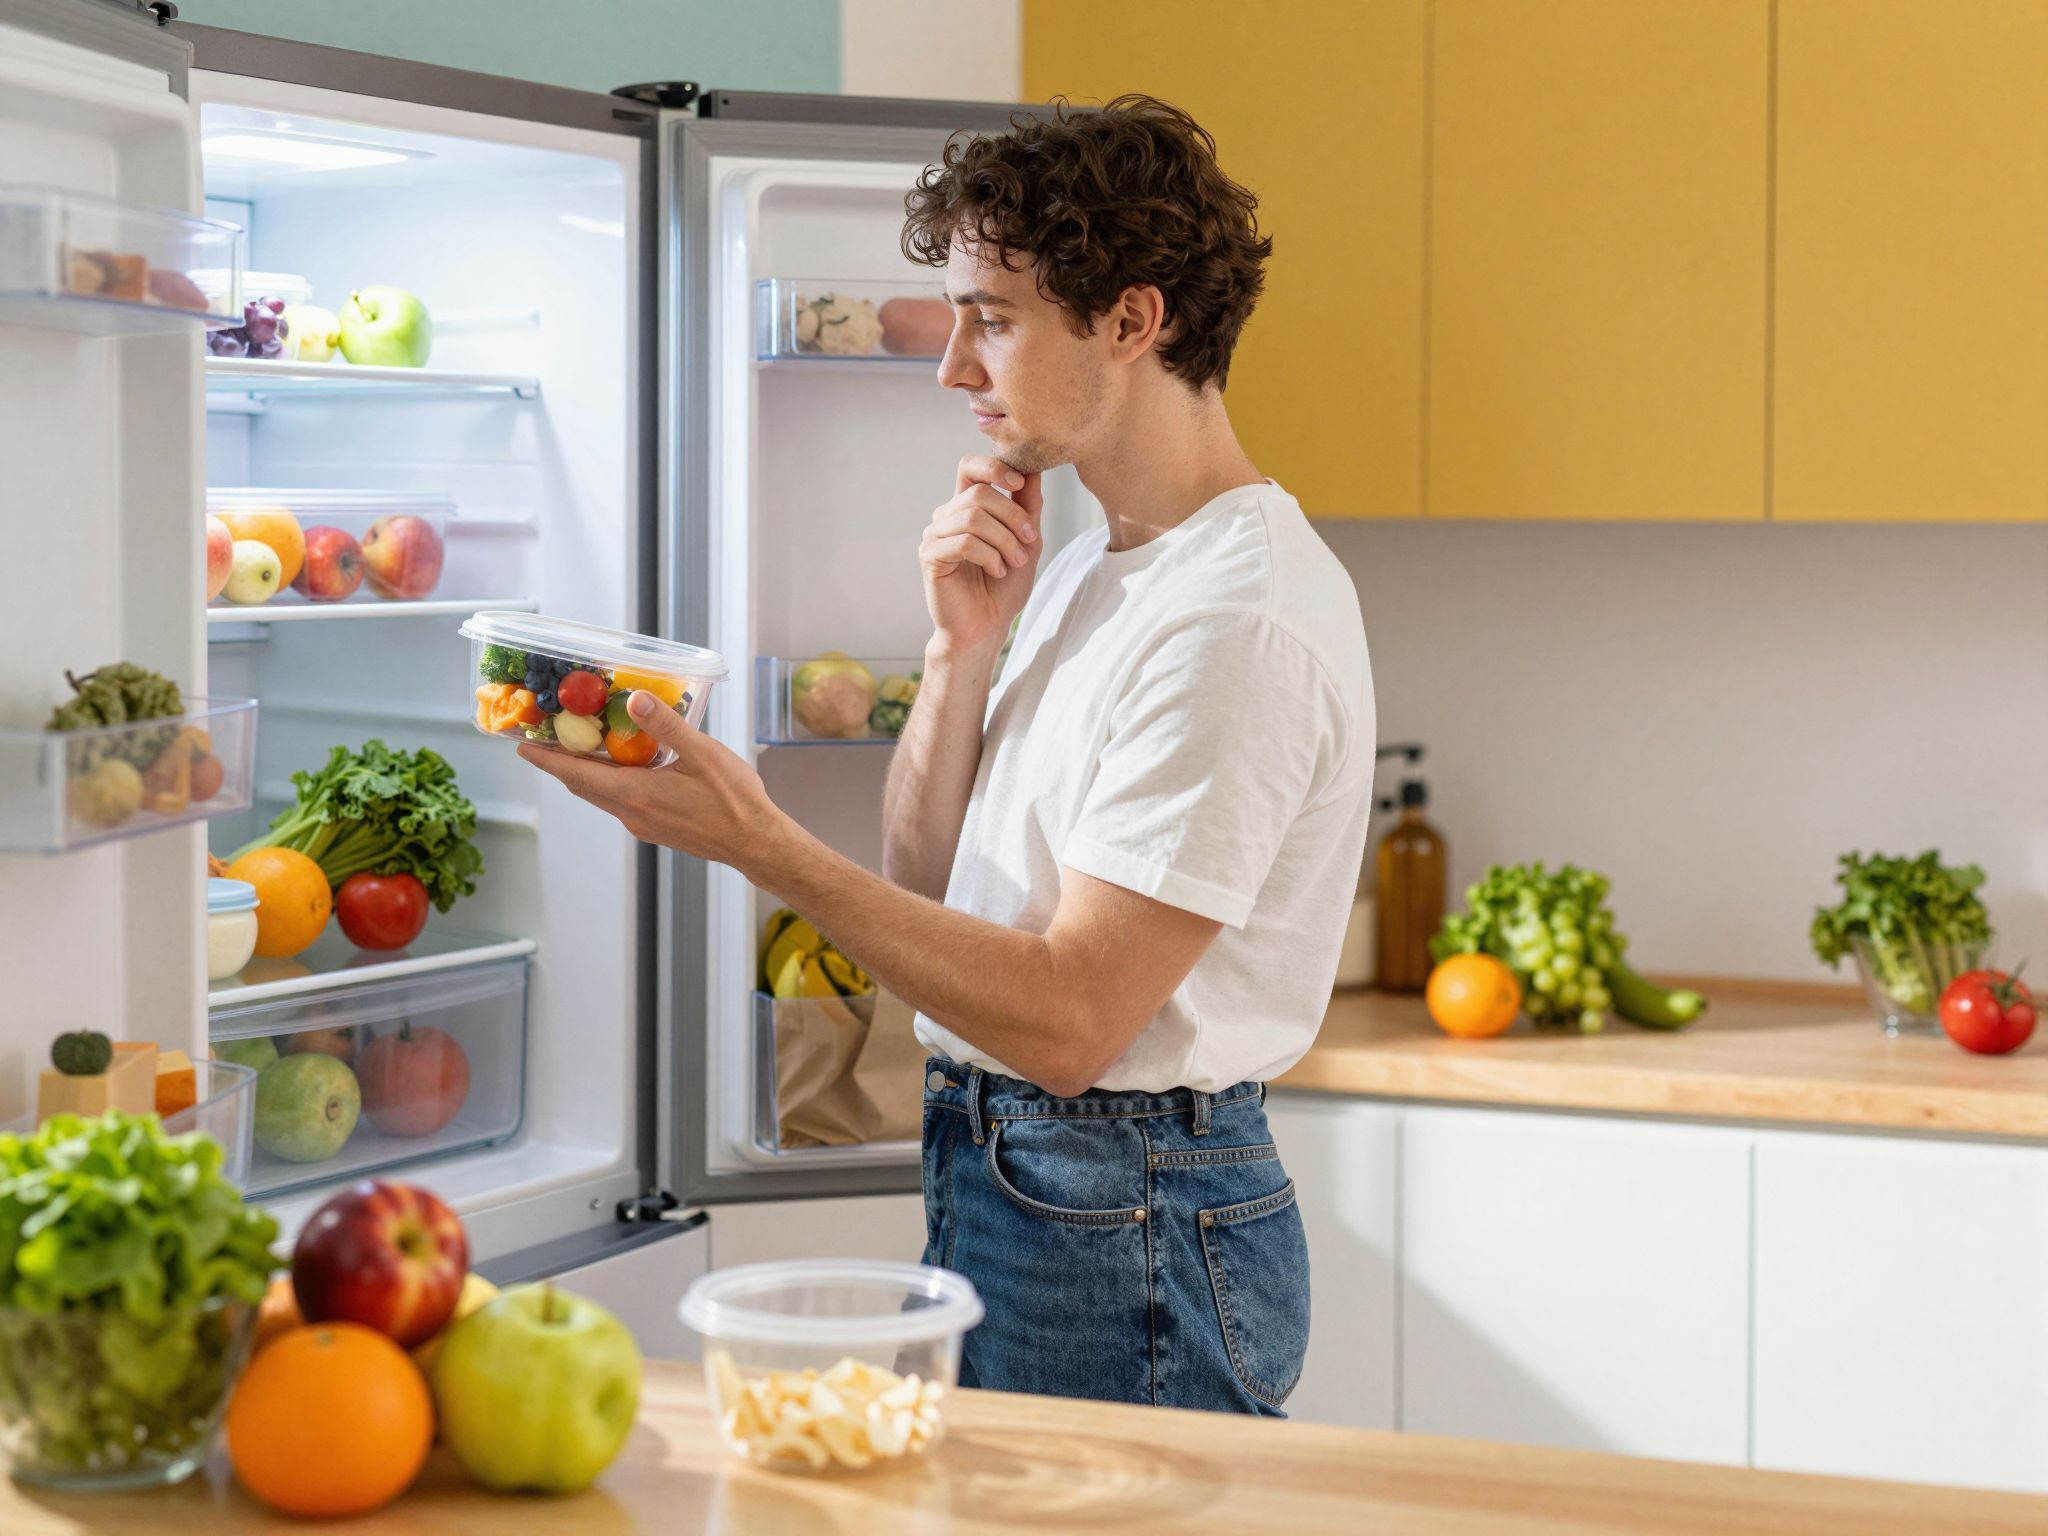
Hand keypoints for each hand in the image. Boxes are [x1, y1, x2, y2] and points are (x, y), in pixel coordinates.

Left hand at [516, 691, 785, 872]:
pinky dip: (610, 781)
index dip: (547, 759)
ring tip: (578, 747)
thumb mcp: (703, 755)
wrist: (756, 843)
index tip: (521, 747)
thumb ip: (667, 726)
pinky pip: (621, 801)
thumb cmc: (735, 803)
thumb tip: (635, 699)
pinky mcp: (657, 828)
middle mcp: (632, 813)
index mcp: (636, 794)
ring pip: (602, 794)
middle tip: (543, 739)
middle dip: (560, 762)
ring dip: (585, 772)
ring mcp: (643, 824)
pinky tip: (624, 766)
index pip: (577, 774)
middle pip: (583, 785)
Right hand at [920, 456, 1042, 656]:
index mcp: (966, 507)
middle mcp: (947, 516)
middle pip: (979, 493)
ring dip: (1004, 539)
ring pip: (973, 516)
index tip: (1020, 485)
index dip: (994, 466)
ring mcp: (935, 535)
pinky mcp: (930, 557)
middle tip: (1028, 540)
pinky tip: (997, 571)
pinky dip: (989, 556)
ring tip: (1014, 562)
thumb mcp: (1026, 541)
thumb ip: (1028, 506)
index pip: (970, 467)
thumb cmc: (1003, 587)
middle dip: (1012, 515)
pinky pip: (964, 542)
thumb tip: (1034, 469)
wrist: (987, 627)